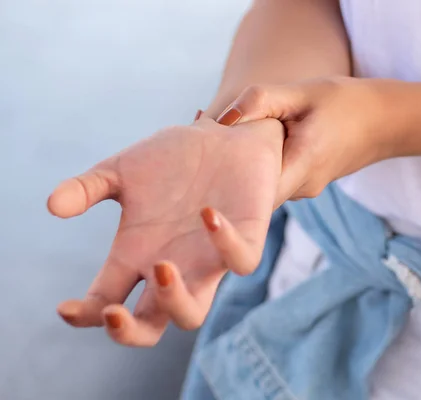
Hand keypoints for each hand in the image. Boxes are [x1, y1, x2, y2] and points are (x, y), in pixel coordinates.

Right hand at [49, 117, 283, 345]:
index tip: (67, 308)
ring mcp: (208, 259)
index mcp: (137, 254)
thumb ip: (88, 187)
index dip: (86, 316)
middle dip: (129, 332)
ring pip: (193, 314)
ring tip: (162, 265)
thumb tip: (52, 206)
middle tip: (113, 312)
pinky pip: (242, 261)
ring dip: (175, 301)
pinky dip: (226, 244)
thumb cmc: (173, 158)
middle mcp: (171, 265)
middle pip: (150, 327)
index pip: (107, 302)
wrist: (224, 136)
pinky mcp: (247, 238)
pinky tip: (207, 213)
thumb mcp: (123, 170)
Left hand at [216, 77, 397, 201]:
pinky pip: (271, 179)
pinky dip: (255, 164)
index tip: (198, 172)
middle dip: (223, 175)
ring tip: (215, 138)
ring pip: (260, 187)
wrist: (384, 122)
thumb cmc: (346, 103)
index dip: (223, 190)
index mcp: (301, 167)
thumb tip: (220, 120)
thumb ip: (262, 101)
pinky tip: (244, 140)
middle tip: (197, 148)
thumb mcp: (304, 92)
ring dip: (239, 167)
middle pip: (250, 195)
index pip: (252, 197)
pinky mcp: (303, 183)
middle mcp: (301, 188)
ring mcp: (303, 190)